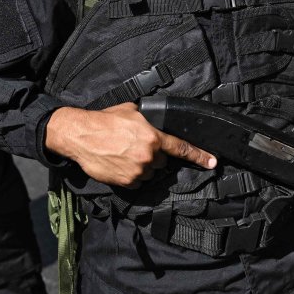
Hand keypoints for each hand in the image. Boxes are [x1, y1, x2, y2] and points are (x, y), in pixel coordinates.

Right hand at [44, 103, 216, 187]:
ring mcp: (138, 171)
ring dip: (141, 166)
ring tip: (124, 153)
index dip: (199, 156)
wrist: (81, 135)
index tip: (212, 162)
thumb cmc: (104, 120)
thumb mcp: (131, 111)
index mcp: (153, 136)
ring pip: (149, 172)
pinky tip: (119, 163)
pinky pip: (136, 181)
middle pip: (162, 161)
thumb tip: (157, 122)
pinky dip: (130, 175)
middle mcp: (149, 155)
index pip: (182, 148)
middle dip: (154, 155)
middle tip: (135, 146)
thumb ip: (149, 120)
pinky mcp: (126, 182)